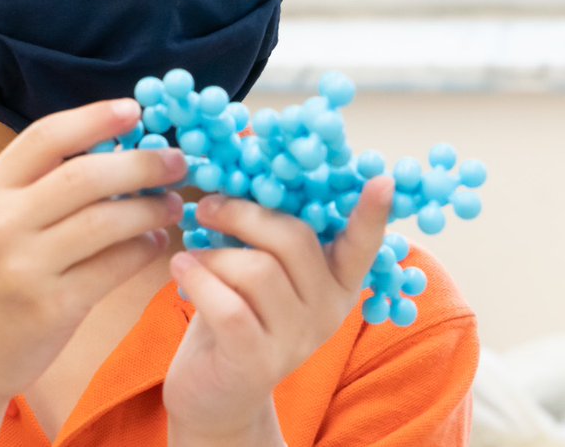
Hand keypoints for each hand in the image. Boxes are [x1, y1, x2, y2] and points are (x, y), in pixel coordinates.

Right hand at [0, 99, 185, 406]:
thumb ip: (42, 183)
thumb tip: (121, 144)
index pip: (46, 136)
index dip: (96, 117)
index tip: (137, 109)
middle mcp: (0, 224)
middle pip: (86, 175)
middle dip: (142, 163)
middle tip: (178, 161)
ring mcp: (24, 267)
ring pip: (107, 221)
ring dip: (151, 208)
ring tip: (173, 204)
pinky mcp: (52, 307)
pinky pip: (115, 265)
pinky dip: (143, 248)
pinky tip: (153, 241)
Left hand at [163, 176, 394, 441]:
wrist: (214, 392)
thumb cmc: (237, 313)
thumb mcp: (263, 271)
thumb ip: (270, 234)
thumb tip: (249, 173)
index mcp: (337, 282)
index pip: (362, 246)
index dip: (373, 215)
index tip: (383, 181)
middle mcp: (327, 311)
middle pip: (294, 240)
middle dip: (243, 213)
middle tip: (207, 206)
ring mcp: (296, 340)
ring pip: (257, 270)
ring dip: (214, 253)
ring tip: (191, 255)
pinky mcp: (257, 361)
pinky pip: (228, 305)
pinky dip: (198, 279)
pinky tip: (181, 269)